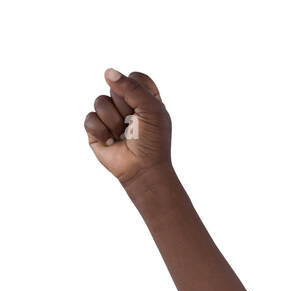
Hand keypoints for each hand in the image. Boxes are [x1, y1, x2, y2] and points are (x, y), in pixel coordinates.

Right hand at [84, 69, 171, 186]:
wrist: (143, 170)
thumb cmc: (152, 142)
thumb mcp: (151, 109)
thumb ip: (132, 87)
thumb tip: (108, 72)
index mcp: (144, 97)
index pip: (135, 77)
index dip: (138, 90)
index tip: (146, 109)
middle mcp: (125, 104)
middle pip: (115, 86)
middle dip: (125, 107)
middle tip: (134, 124)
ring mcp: (109, 115)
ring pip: (100, 102)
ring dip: (114, 122)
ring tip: (123, 136)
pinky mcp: (96, 129)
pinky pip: (90, 119)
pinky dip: (102, 132)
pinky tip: (112, 142)